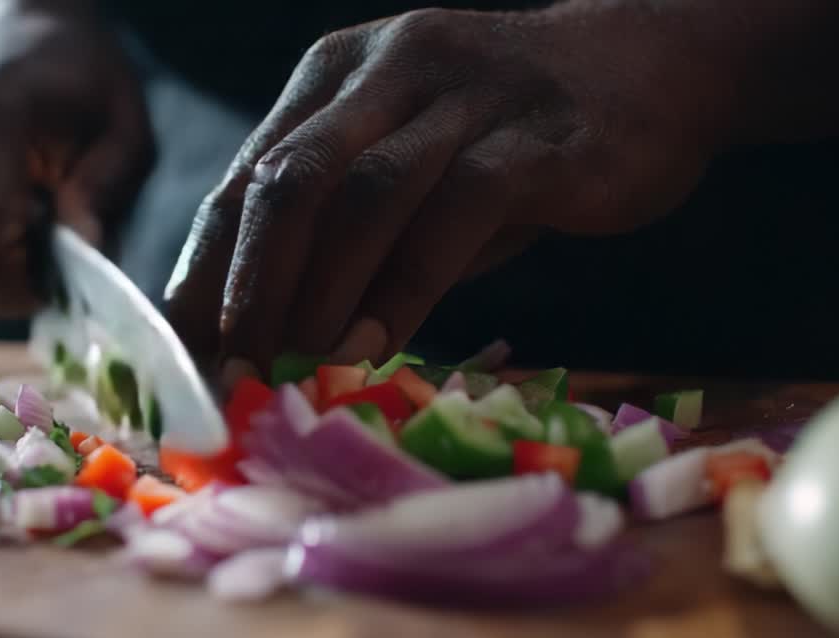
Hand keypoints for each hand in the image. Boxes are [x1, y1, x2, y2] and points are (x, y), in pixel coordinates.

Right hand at [0, 2, 153, 317]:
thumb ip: (108, 185)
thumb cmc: (77, 76)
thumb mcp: (124, 123)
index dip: (20, 289)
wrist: (4, 29)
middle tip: (58, 251)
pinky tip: (2, 198)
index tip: (63, 282)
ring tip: (32, 209)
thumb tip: (84, 249)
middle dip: (15, 280)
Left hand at [165, 5, 729, 374]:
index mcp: (337, 76)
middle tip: (227, 371)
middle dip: (245, 285)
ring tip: (288, 369)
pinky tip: (375, 344)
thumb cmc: (513, 136)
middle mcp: (387, 70)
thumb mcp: (414, 168)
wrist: (658, 66)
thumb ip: (349, 231)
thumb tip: (272, 333)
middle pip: (287, 181)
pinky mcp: (532, 139)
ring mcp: (461, 95)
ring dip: (314, 294)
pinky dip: (404, 288)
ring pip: (359, 195)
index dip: (207, 268)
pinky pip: (451, 215)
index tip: (180, 350)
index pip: (247, 177)